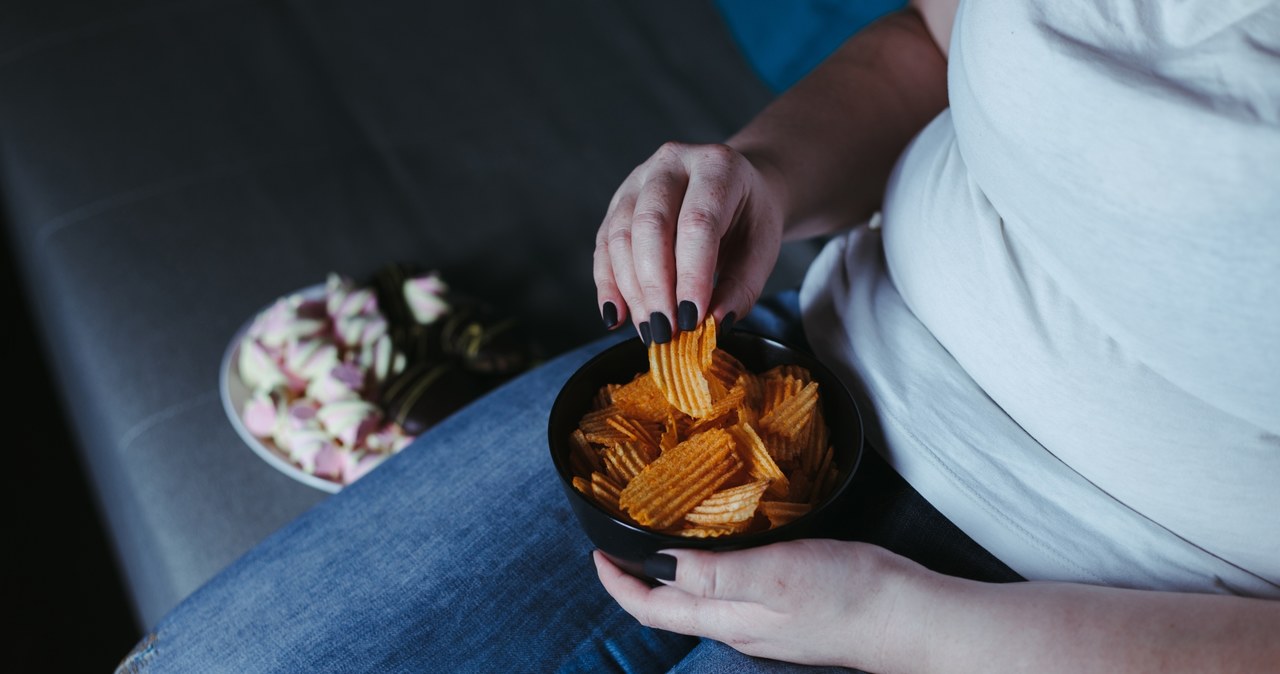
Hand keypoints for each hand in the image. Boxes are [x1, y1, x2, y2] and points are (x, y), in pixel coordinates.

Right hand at [593, 142, 785, 340]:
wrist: (737, 187)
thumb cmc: (750, 218)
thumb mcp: (761, 249)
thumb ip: (741, 288)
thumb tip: (711, 324)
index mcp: (715, 166)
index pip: (698, 221)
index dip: (692, 274)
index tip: (692, 319)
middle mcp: (670, 164)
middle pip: (650, 225)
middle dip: (655, 286)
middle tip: (665, 330)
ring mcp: (636, 181)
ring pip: (620, 236)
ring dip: (631, 291)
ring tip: (649, 330)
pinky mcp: (617, 204)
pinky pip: (603, 247)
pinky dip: (607, 286)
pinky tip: (617, 317)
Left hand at [593, 540, 922, 669]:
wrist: (907, 616)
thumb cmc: (848, 594)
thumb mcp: (773, 573)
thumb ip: (714, 572)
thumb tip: (658, 564)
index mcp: (728, 618)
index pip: (653, 609)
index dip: (618, 584)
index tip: (598, 553)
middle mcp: (740, 625)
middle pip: (671, 608)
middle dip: (638, 579)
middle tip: (620, 539)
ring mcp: (765, 622)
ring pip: (700, 600)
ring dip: (672, 573)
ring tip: (660, 535)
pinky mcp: (789, 611)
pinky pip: (732, 591)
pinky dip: (710, 569)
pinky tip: (722, 545)